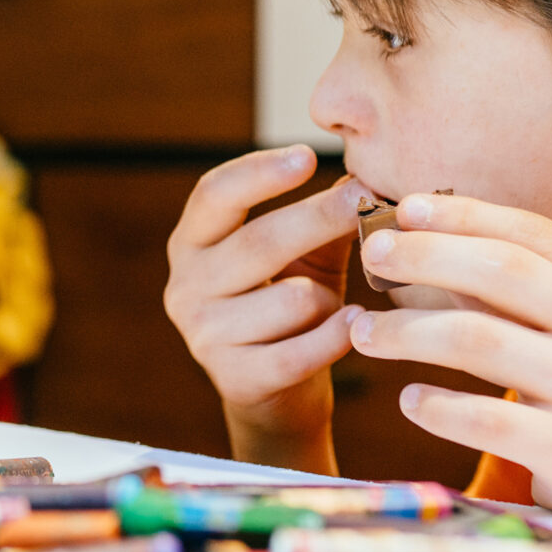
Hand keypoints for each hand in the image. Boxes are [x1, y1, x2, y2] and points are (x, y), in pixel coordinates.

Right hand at [163, 145, 371, 470]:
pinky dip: (337, 336)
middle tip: (365, 200)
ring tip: (339, 307)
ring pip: (291, 299)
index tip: (308, 157)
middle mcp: (185, 285)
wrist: (279, 395)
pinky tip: (356, 325)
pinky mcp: (233, 378)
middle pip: (259, 241)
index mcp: (192, 243)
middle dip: (319, 218)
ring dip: (329, 299)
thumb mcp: (300, 256)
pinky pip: (299, 350)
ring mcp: (203, 335)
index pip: (214, 195)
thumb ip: (322, 219)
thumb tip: (364, 180)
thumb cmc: (291, 308)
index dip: (259, 173)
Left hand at [349, 192, 551, 515]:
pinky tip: (409, 399)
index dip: (462, 214)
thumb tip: (418, 238)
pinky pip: (488, 421)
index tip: (403, 207)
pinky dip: (437, 406)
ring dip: (406, 330)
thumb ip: (515, 288)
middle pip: (501, 271)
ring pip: (480, 340)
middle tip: (371, 255)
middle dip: (424, 255)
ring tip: (362, 332)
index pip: (532, 232)